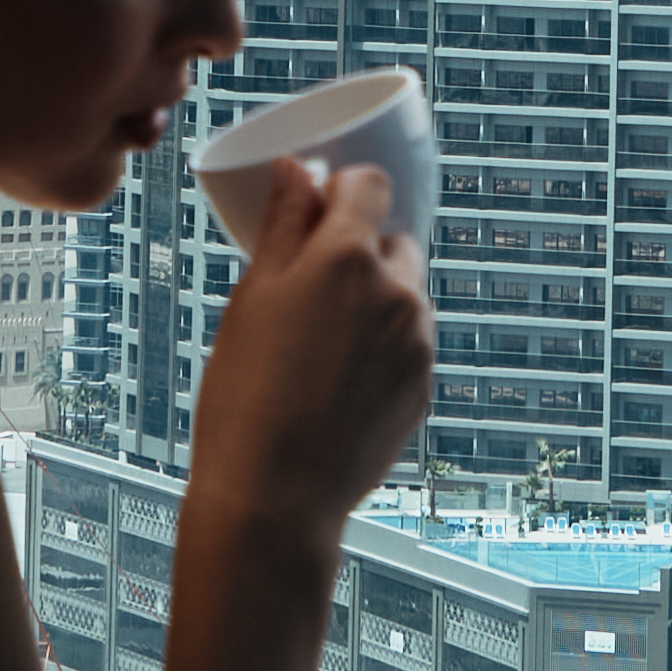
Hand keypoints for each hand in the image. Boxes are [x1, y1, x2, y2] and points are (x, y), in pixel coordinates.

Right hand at [187, 162, 435, 547]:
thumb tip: (297, 170)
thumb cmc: (246, 398)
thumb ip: (283, 225)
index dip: (342, 191)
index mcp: (348, 258)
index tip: (317, 211)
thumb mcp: (251, 299)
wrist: (274, 500)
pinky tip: (337, 382)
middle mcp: (397, 293)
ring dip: (374, 301)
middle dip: (358, 253)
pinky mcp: (424, 388)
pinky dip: (382, 348)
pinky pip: (409, 345)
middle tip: (308, 291)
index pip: (368, 185)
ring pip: (404, 295)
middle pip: (391, 241)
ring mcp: (418, 344)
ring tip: (318, 347)